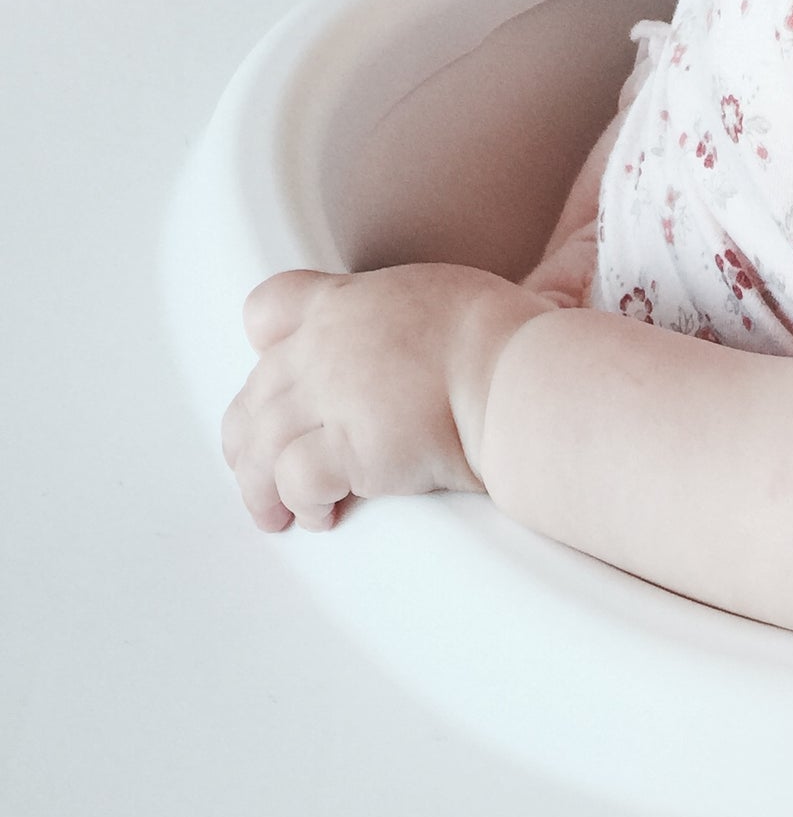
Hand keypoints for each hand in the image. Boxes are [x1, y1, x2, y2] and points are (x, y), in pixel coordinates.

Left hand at [221, 264, 546, 530]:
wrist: (520, 379)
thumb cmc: (511, 342)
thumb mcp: (455, 299)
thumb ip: (423, 319)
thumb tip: (446, 341)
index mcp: (347, 304)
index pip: (270, 312)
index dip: (264, 350)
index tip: (275, 377)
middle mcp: (324, 349)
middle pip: (258, 392)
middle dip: (249, 438)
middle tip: (253, 468)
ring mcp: (331, 400)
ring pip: (263, 442)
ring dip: (260, 485)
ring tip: (272, 514)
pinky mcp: (350, 452)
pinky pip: (298, 481)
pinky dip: (301, 503)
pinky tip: (318, 518)